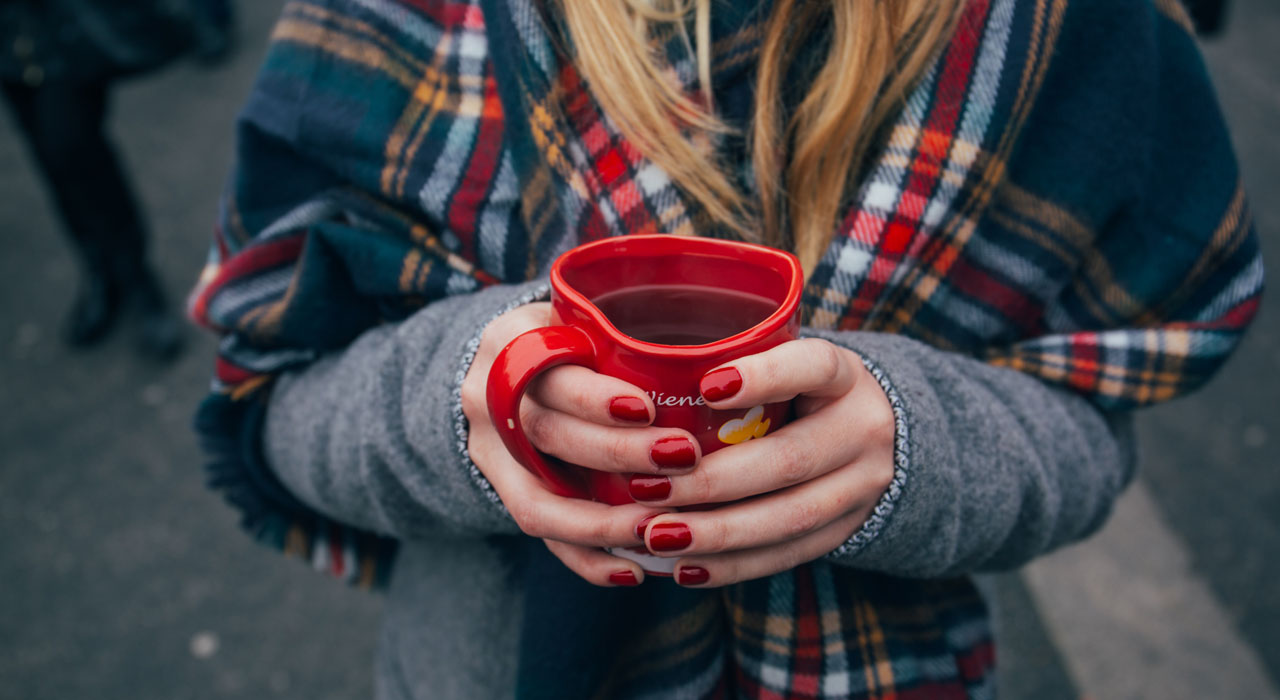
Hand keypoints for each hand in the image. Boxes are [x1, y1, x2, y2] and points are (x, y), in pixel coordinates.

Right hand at [459, 302, 695, 586]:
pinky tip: (634, 570)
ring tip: (660, 529)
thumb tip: (724, 358)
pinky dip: (587, 558)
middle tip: (682, 458)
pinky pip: (540, 536)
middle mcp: (487, 396)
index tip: (648, 409)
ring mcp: (488, 451)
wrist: (506, 367)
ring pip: (537, 500)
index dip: (594, 398)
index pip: (548, 371)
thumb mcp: (586, 316)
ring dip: (602, 522)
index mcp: (512, 340)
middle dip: (616, 454)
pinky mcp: (500, 492)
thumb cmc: (573, 337)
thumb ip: (628, 333)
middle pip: (546, 434)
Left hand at [632, 338, 896, 586]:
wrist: (878, 436)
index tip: (706, 387)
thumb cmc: (802, 390)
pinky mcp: (846, 531)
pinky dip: (732, 565)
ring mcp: (862, 487)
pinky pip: (787, 554)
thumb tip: (644, 375)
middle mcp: (863, 430)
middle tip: (646, 489)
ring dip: (716, 532)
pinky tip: (684, 567)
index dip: (764, 377)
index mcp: (845, 377)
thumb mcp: (788, 362)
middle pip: (789, 460)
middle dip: (712, 481)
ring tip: (657, 536)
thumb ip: (738, 364)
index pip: (814, 367)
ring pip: (789, 518)